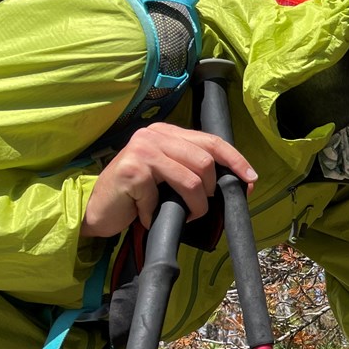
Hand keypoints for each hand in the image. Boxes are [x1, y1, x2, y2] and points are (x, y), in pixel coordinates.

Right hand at [82, 123, 256, 238]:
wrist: (96, 210)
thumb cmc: (137, 196)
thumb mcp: (169, 177)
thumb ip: (194, 170)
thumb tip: (238, 181)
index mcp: (167, 133)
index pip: (212, 141)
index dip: (236, 160)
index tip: (251, 179)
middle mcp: (154, 135)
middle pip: (206, 161)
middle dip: (211, 191)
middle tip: (201, 208)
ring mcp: (142, 150)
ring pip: (192, 181)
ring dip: (194, 206)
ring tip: (185, 215)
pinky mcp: (132, 170)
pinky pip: (164, 197)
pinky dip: (161, 213)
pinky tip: (149, 215)